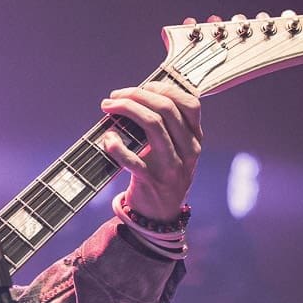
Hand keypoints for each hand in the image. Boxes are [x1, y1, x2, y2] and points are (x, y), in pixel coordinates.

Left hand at [100, 78, 202, 219]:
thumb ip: (167, 127)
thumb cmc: (162, 175)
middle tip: (115, 96)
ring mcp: (171, 166)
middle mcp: (188, 150)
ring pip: (153, 125)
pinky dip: (117, 146)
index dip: (165, 89)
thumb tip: (136, 97)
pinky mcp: (151, 181)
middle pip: (166, 109)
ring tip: (107, 106)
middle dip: (137, 95)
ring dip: (126, 109)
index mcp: (195, 139)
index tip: (143, 86)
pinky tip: (107, 138)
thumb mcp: (176, 151)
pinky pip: (133, 159)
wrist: (159, 216)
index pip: (190, 104)